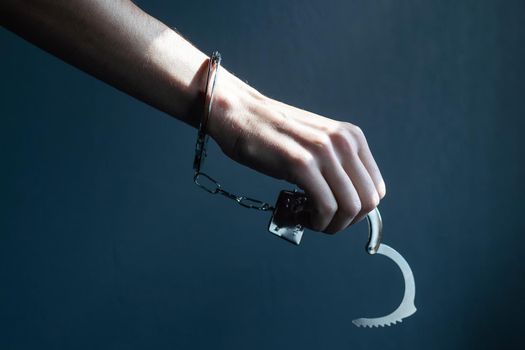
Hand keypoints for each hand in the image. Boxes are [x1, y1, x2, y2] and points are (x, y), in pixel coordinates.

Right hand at [207, 70, 385, 233]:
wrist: (240, 114)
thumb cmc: (272, 134)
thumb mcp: (317, 144)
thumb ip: (336, 166)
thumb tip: (348, 203)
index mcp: (351, 137)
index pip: (376, 188)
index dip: (359, 211)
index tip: (337, 215)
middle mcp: (343, 142)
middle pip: (367, 202)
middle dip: (347, 222)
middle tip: (324, 223)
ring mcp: (323, 152)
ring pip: (349, 208)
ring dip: (331, 225)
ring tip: (311, 221)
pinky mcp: (301, 164)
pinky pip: (325, 207)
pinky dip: (317, 222)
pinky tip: (302, 216)